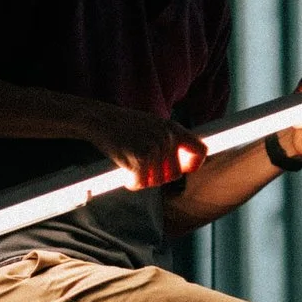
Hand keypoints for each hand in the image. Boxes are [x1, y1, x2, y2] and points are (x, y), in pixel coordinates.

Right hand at [83, 103, 205, 188]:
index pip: (200, 151)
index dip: (193, 165)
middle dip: (159, 176)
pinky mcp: (140, 159)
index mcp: (174, 129)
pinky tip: (125, 173)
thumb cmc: (124, 126)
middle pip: (175, 174)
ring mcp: (155, 148)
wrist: (101, 119)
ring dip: (143, 179)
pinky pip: (141, 183)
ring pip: (156, 181)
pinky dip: (132, 182)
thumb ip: (169, 141)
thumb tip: (182, 166)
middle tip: (144, 169)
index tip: (183, 169)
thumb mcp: (153, 126)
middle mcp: (167, 138)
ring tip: (131, 165)